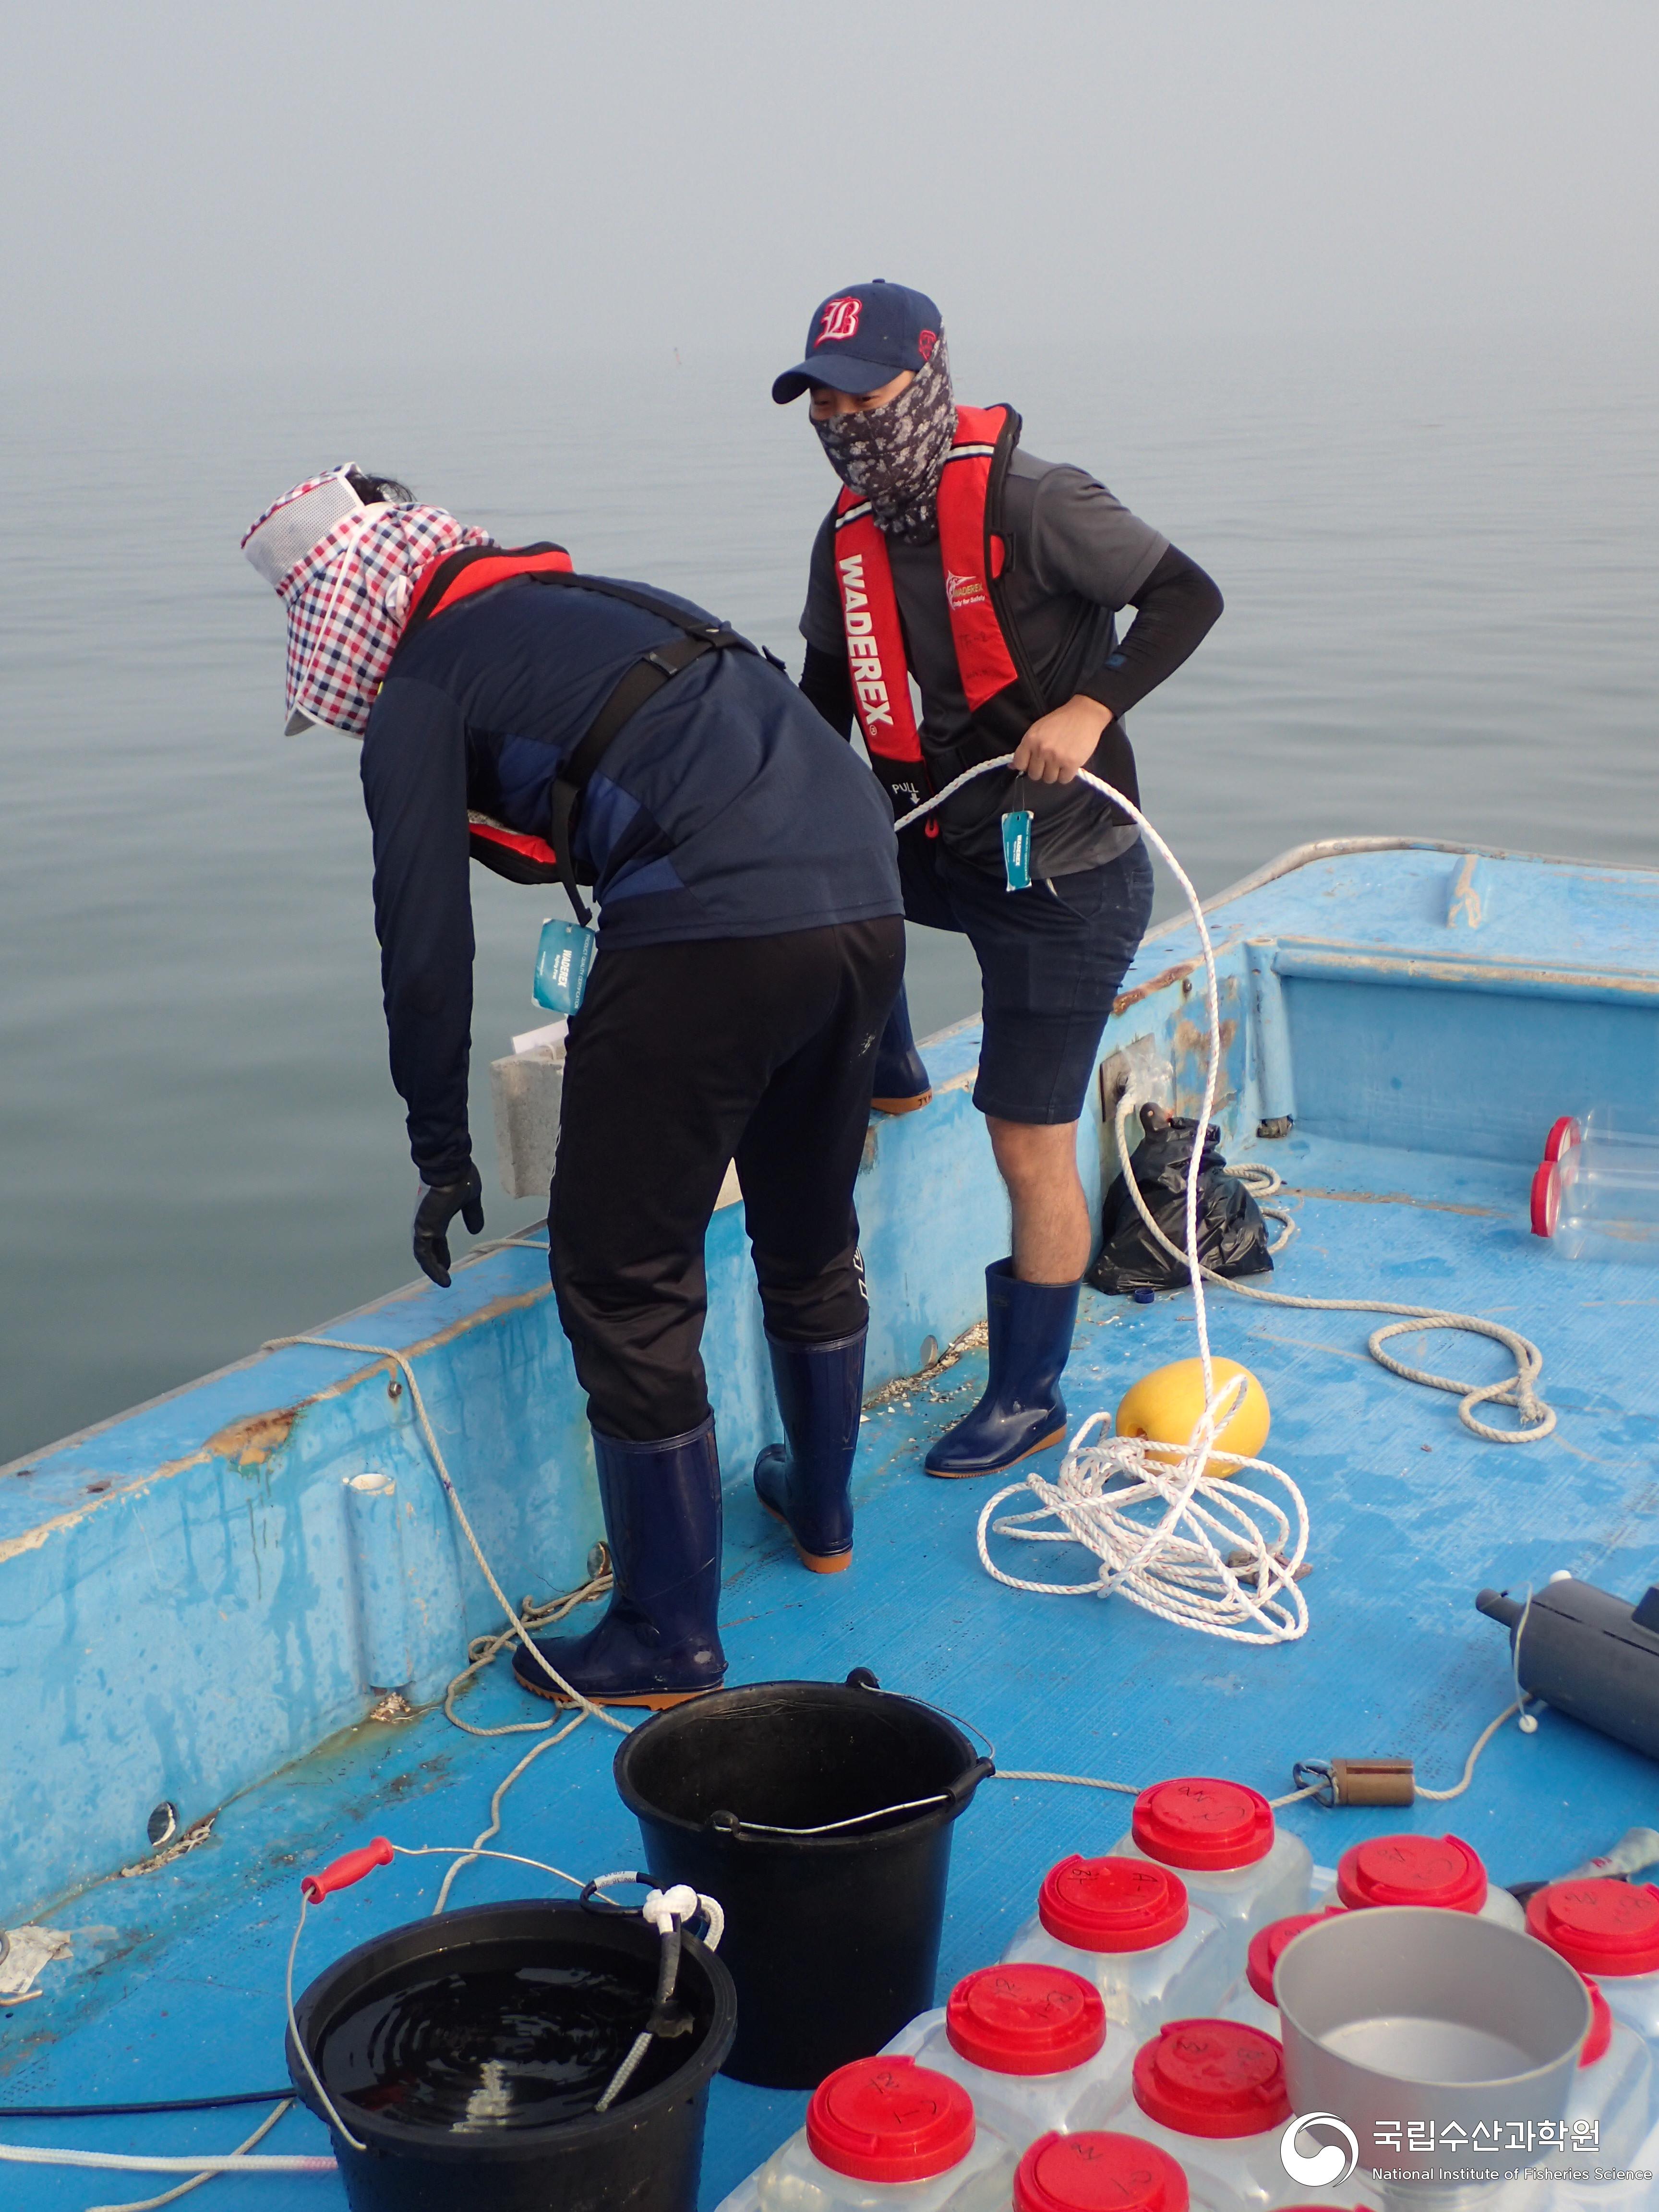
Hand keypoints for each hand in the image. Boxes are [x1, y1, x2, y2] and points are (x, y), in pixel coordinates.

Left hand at [412, 1166, 484, 1286]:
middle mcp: (428, 1221)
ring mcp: (423, 1225)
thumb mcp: (471, 1200)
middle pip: (429, 1247)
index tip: (447, 1263)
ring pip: (424, 1254)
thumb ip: (472, 1215)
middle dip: (436, 1261)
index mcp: (437, 1215)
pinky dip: (431, 1267)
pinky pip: (423, 1254)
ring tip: (443, 1281)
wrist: (452, 1168)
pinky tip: (441, 1276)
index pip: (437, 1239)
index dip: (441, 1252)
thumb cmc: (460, 1178)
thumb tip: (476, 1230)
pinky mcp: (423, 1229)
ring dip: (433, 1268)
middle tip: (444, 1274)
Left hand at [1009, 694, 1113, 784]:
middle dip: (1042, 770)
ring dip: (1054, 773)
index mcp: (1030, 739)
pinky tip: (1069, 765)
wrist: (1085, 714)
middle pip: (1034, 775)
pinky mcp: (1071, 763)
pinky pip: (1064, 780)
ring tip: (1060, 762)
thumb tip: (1013, 766)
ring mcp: (1056, 758)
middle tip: (1050, 762)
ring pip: (1049, 779)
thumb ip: (1026, 747)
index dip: (1026, 765)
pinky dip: (1066, 775)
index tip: (1033, 762)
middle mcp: (1041, 750)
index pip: (1019, 764)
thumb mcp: (1038, 729)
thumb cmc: (1061, 720)